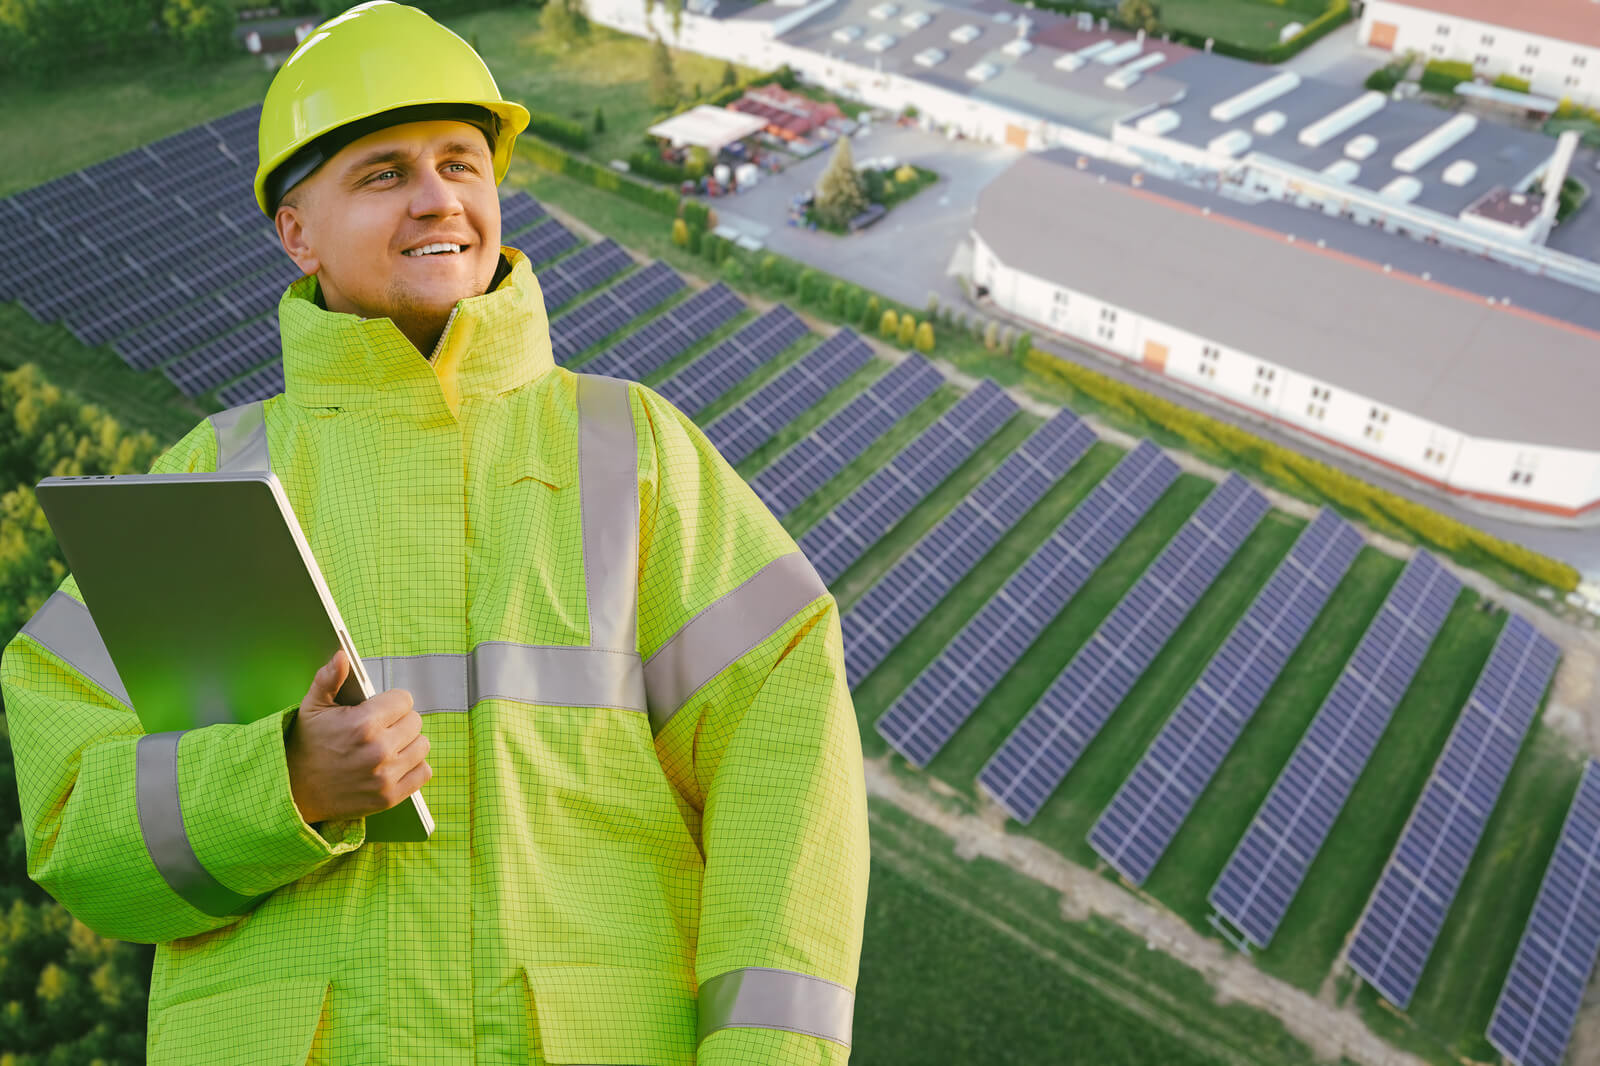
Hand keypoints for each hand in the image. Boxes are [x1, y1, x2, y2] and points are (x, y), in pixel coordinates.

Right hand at [285, 650, 431, 824]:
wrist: (294, 792)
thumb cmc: (306, 745)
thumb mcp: (312, 708)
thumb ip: (329, 679)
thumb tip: (342, 655)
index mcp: (363, 723)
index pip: (404, 700)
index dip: (391, 702)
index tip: (378, 709)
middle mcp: (379, 750)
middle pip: (415, 721)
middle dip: (399, 721)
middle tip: (380, 728)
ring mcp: (386, 776)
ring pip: (422, 745)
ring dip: (408, 743)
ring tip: (387, 745)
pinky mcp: (390, 796)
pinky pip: (424, 772)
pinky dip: (414, 766)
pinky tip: (394, 763)